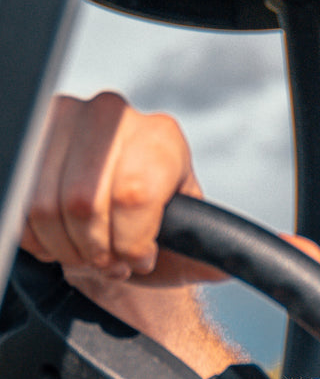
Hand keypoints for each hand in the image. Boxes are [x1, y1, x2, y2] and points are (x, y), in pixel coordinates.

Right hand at [22, 91, 225, 287]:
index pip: (134, 194)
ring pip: (43, 204)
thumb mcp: (189, 239)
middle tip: (109, 263)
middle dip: (95, 249)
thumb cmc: (154, 228)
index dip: (132, 242)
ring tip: (86, 254)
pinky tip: (58, 239)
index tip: (140, 259)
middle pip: (84, 201)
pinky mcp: (27, 136)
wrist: (113, 216)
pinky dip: (34, 235)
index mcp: (162, 136)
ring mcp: (63, 119)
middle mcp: (112, 115)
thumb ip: (213, 253)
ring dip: (64, 246)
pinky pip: (17, 201)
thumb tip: (239, 256)